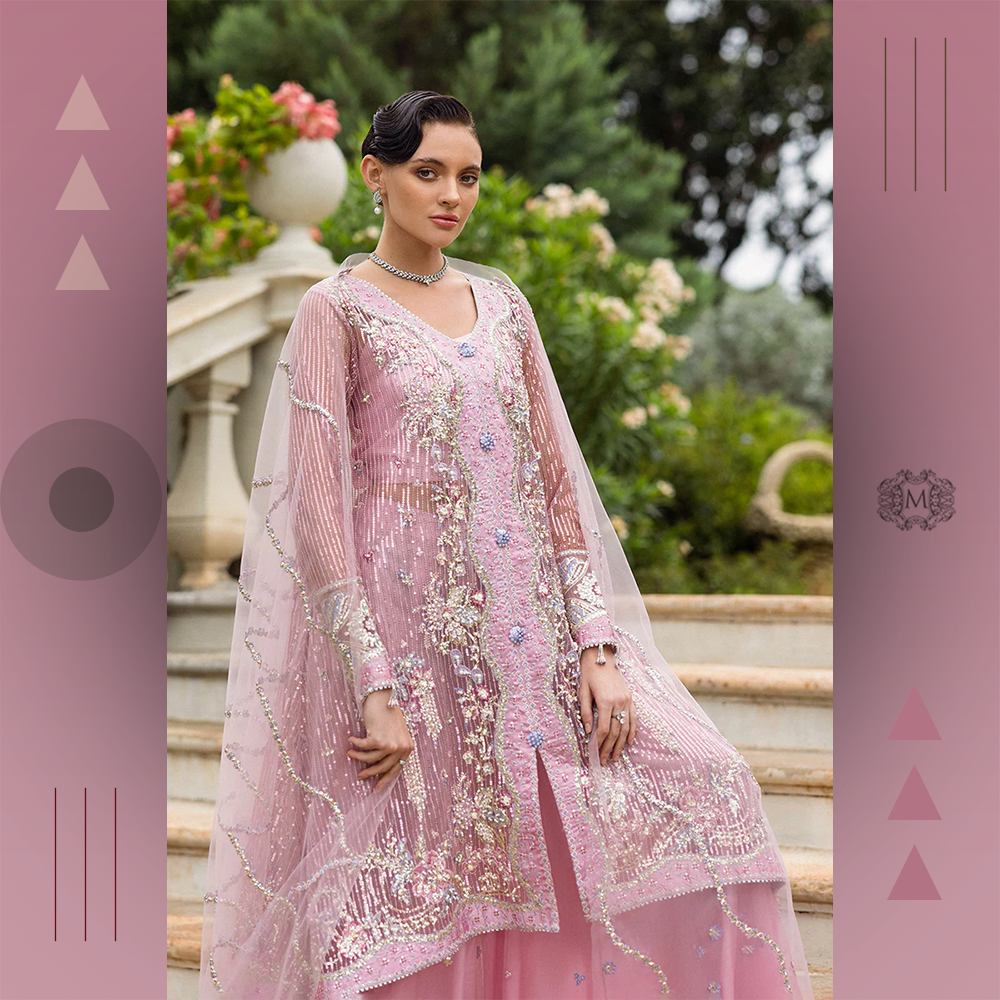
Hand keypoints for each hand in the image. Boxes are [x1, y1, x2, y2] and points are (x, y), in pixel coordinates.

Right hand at [346, 688, 414, 790]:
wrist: (382, 698)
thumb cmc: (388, 714)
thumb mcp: (396, 733)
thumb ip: (393, 749)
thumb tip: (380, 768)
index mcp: (408, 748)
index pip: (396, 769)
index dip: (385, 779)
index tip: (377, 788)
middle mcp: (401, 748)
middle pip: (382, 768)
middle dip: (370, 773)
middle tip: (360, 776)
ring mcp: (390, 745)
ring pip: (370, 759)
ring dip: (358, 757)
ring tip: (350, 753)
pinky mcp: (377, 740)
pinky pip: (363, 748)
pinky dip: (356, 744)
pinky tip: (351, 739)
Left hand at [578, 645, 635, 765]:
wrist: (601, 656)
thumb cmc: (589, 674)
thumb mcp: (582, 692)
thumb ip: (585, 712)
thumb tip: (587, 731)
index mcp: (605, 701)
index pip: (604, 728)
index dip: (599, 743)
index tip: (595, 753)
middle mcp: (618, 702)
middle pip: (615, 731)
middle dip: (609, 748)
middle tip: (604, 761)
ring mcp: (627, 700)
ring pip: (625, 727)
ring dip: (621, 744)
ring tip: (615, 757)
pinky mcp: (631, 698)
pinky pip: (634, 718)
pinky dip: (632, 731)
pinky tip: (629, 742)